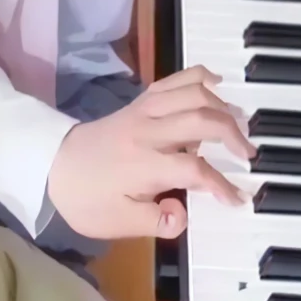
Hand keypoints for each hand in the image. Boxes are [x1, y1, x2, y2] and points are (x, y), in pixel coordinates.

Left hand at [46, 67, 253, 239]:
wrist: (51, 166)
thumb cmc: (86, 199)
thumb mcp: (117, 223)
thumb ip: (154, 220)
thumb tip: (183, 215)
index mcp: (143, 164)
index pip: (194, 169)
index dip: (222, 185)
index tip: (238, 199)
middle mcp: (147, 131)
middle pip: (201, 119)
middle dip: (233, 136)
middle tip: (249, 155)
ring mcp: (143, 111)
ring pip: (191, 93)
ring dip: (221, 106)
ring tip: (239, 124)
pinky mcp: (139, 102)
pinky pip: (172, 80)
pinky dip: (198, 77)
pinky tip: (217, 85)